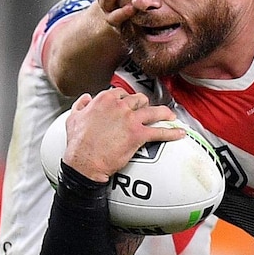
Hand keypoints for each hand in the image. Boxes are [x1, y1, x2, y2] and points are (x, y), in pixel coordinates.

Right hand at [62, 89, 184, 181]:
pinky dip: (172, 133)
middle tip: (149, 111)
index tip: (130, 103)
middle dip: (145, 104)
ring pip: (154, 111)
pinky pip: (160, 132)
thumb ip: (80, 105)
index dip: (127, 98)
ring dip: (164, 113)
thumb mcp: (73, 119)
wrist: (83, 162)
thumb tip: (86, 98)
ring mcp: (130, 119)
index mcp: (104, 100)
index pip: (121, 93)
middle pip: (139, 99)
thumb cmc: (77, 143)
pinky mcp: (138, 135)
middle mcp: (119, 106)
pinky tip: (180, 133)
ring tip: (171, 116)